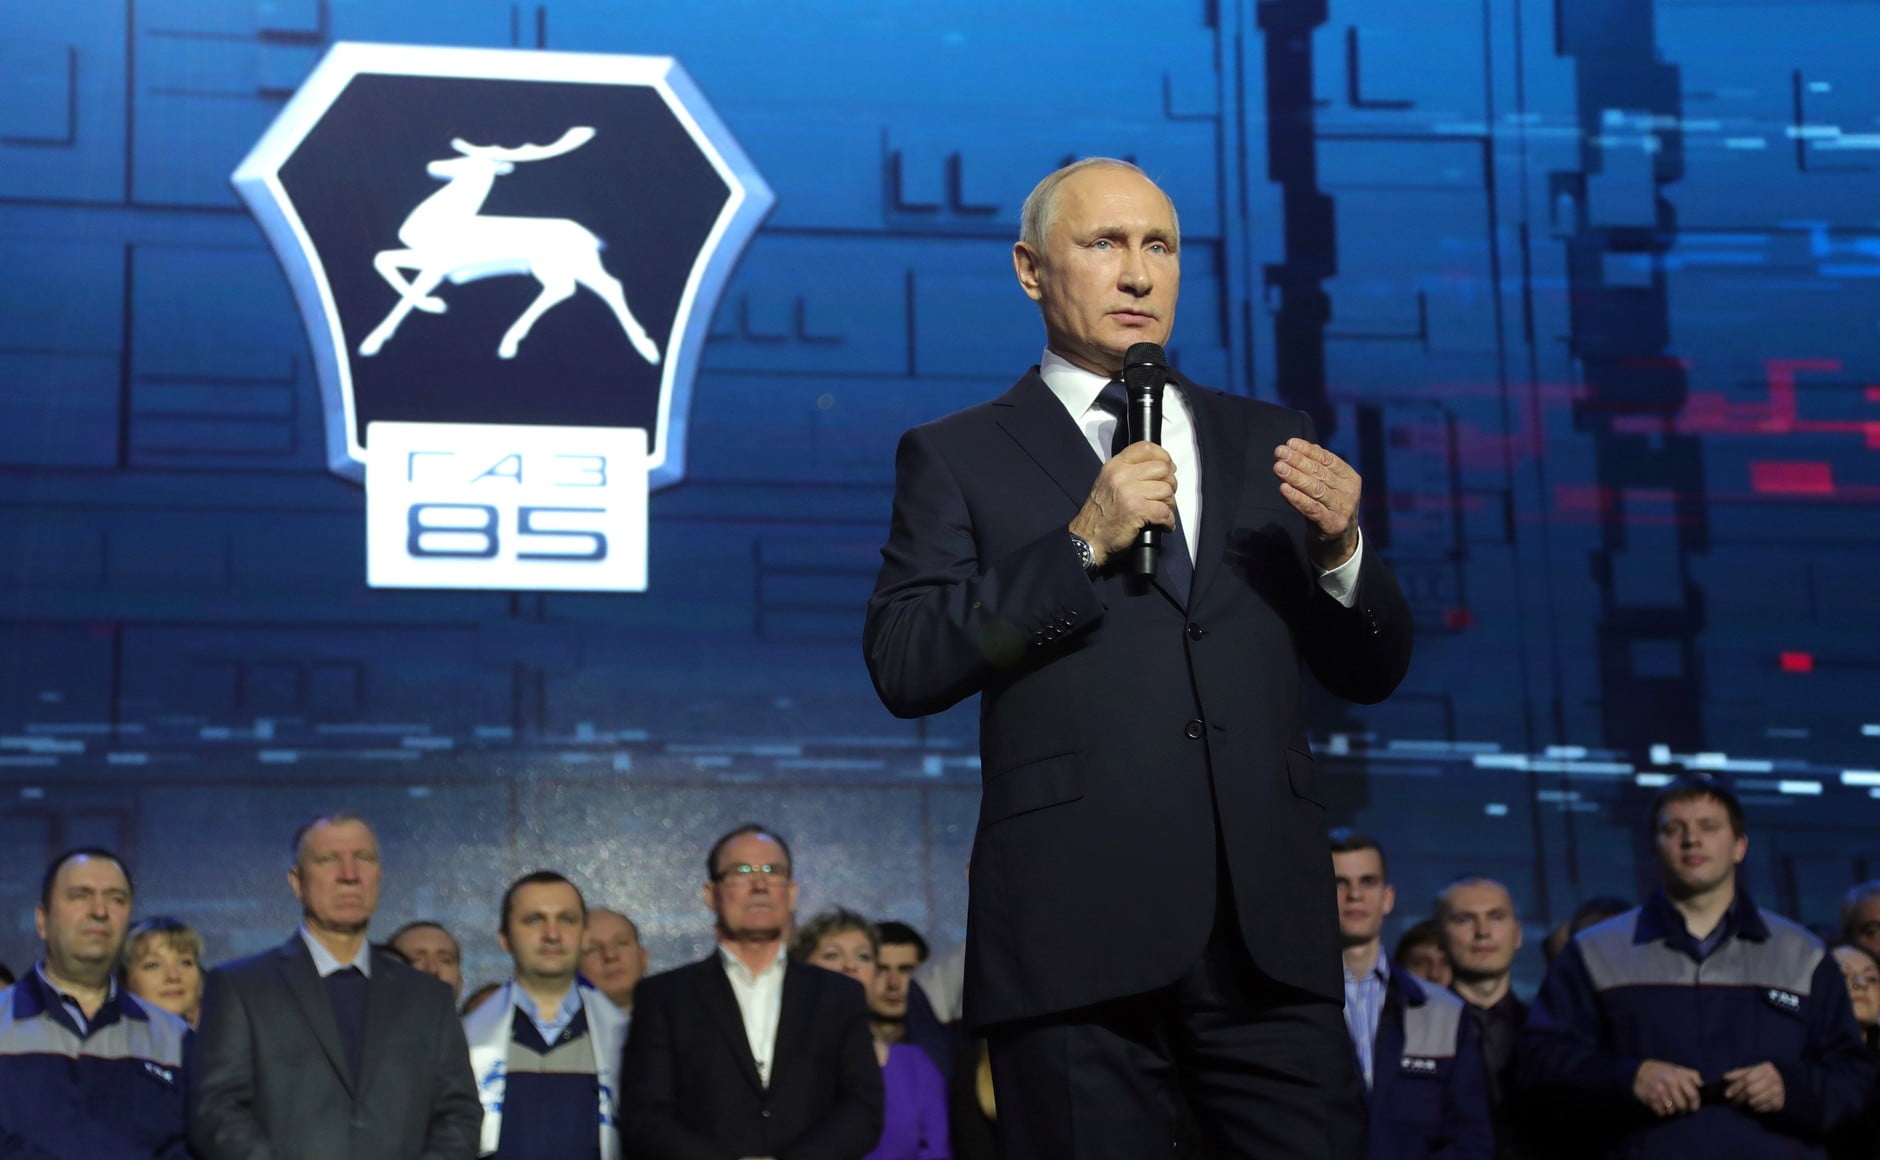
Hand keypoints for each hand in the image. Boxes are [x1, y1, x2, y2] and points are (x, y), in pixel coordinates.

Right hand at [1069, 442, 1176, 567]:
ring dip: (1169, 505)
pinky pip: (1165, 511)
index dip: (1163, 457)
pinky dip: (1168, 521)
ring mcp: (1129, 492)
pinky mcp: (1137, 510)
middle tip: (1164, 497)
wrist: (1087, 540)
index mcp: (1115, 465)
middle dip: (1170, 484)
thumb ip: (1129, 472)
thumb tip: (1161, 468)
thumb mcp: (1108, 483)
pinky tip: (1162, 525)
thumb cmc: (1100, 516)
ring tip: (1161, 513)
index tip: (1168, 468)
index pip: (1146, 447)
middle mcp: (1121, 475)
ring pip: (1167, 491)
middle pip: (1163, 469)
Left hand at [1273, 438, 1360, 568]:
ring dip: (1295, 476)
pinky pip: (1311, 508)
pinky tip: (1283, 489)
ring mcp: (1342, 509)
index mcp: (1350, 478)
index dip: (1308, 450)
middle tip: (1279, 452)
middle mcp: (1350, 492)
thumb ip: (1319, 467)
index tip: (1290, 443)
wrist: (1338, 543)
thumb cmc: (1328, 507)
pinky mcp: (1332, 525)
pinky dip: (1297, 498)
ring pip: (1315, 489)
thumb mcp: (1328, 486)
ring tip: (1278, 467)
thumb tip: (1303, 445)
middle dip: (1298, 461)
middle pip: (1320, 473)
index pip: (1328, 460)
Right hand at [1633, 1059, 1702, 1116]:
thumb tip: (1702, 1087)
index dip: (1695, 1104)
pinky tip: (1660, 1105)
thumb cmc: (1663, 1071)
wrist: (1639, 1070)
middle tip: (1680, 1107)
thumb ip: (1692, 1076)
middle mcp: (1669, 1082)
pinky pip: (1661, 1112)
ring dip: (1671, 1110)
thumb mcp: (1678, 1069)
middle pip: (1682, 1105)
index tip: (1693, 1106)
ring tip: (1668, 1104)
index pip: (1693, 1095)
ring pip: (1672, 1111)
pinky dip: (1661, 1111)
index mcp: (1679, 1075)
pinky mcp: (1650, 1097)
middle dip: (1682, 1109)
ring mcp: (1659, 1090)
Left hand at [1723, 1062, 1785, 1113]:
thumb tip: (1725, 1077)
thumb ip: (1737, 1074)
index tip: (1726, 1095)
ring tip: (1741, 1104)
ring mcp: (1778, 1091)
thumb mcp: (1750, 1072)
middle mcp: (1774, 1079)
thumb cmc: (1760, 1077)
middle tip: (1732, 1103)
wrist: (1782, 1084)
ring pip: (1756, 1101)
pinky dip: (1755, 1109)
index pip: (1747, 1079)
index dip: (1735, 1087)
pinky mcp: (1780, 1102)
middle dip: (1739, 1098)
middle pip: (1751, 1091)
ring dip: (1746, 1104)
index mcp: (1765, 1068)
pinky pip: (1763, 1108)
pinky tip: (1751, 1107)